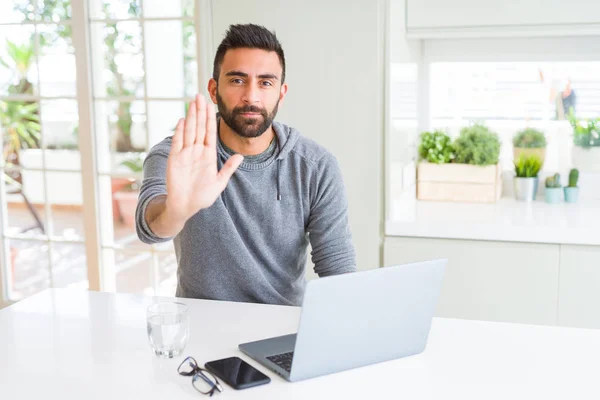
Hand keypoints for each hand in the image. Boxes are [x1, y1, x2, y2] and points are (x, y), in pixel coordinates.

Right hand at [165, 94, 243, 222]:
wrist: (185, 207)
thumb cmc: (202, 197)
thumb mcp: (219, 182)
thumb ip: (229, 169)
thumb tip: (241, 156)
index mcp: (208, 155)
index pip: (210, 132)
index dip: (211, 118)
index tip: (211, 105)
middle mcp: (196, 151)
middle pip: (199, 127)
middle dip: (200, 111)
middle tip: (200, 95)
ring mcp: (185, 154)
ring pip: (189, 131)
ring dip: (191, 117)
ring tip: (192, 102)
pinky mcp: (175, 159)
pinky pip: (178, 142)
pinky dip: (180, 132)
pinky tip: (183, 120)